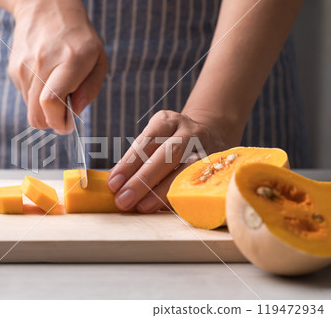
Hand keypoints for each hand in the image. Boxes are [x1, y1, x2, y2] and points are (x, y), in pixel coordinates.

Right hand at [8, 0, 107, 133]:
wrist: (44, 7)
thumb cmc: (78, 37)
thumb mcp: (98, 59)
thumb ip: (90, 89)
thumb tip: (75, 112)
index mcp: (70, 61)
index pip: (51, 102)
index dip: (58, 122)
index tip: (66, 125)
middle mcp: (43, 64)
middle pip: (37, 114)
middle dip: (51, 123)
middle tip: (63, 116)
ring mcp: (24, 66)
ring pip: (30, 109)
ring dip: (44, 109)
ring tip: (56, 89)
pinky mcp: (14, 69)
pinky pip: (25, 96)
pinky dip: (36, 96)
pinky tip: (45, 78)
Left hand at [107, 110, 230, 212]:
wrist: (212, 134)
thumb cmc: (171, 142)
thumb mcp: (155, 139)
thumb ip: (137, 157)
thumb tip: (115, 183)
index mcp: (167, 121)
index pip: (146, 142)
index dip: (129, 164)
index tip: (113, 184)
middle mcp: (189, 132)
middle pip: (166, 156)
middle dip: (142, 180)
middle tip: (123, 200)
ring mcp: (207, 149)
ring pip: (184, 172)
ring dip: (160, 192)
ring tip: (141, 207)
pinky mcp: (218, 167)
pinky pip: (197, 184)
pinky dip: (178, 198)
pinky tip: (162, 208)